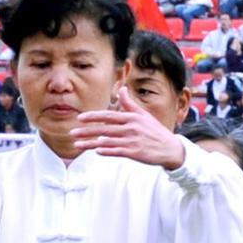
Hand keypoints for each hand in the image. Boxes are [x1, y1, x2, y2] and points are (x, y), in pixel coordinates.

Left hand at [70, 107, 186, 169]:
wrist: (170, 148)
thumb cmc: (155, 131)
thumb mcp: (144, 115)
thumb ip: (130, 104)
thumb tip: (122, 89)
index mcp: (131, 117)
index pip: (108, 116)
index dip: (93, 116)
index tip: (79, 118)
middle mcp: (130, 128)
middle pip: (104, 129)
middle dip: (86, 131)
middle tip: (72, 133)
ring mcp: (132, 141)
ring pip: (107, 141)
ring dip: (91, 143)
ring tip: (77, 145)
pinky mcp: (135, 152)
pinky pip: (117, 151)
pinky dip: (106, 151)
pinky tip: (96, 151)